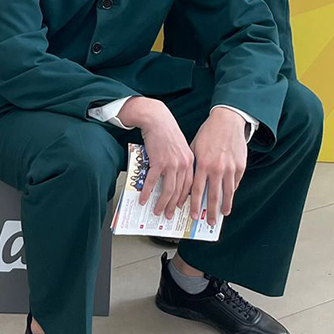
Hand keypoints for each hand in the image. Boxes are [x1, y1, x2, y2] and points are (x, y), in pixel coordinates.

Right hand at [121, 96, 194, 219]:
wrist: (156, 118)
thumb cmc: (166, 131)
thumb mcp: (180, 147)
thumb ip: (181, 162)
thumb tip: (175, 177)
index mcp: (190, 161)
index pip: (189, 186)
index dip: (184, 199)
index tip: (181, 208)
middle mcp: (183, 164)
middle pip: (180, 191)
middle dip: (173, 206)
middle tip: (168, 215)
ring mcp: (171, 163)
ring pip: (168, 190)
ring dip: (162, 203)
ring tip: (157, 210)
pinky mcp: (158, 162)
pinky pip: (153, 182)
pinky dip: (147, 192)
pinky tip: (143, 199)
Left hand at [190, 108, 247, 222]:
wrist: (227, 121)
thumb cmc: (208, 133)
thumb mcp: (195, 147)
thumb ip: (193, 165)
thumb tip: (189, 182)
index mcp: (203, 164)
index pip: (197, 190)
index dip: (195, 205)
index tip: (194, 215)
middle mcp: (217, 168)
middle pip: (214, 196)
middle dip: (211, 212)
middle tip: (210, 222)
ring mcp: (230, 168)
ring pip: (228, 193)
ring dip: (225, 205)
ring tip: (223, 214)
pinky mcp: (240, 166)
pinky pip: (235, 183)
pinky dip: (232, 191)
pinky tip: (229, 197)